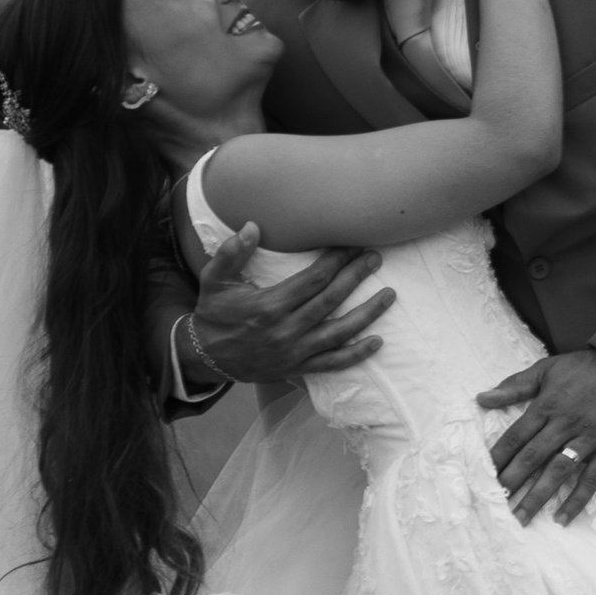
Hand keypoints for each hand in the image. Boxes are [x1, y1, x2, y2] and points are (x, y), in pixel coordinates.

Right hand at [188, 221, 392, 389]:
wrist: (205, 357)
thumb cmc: (213, 314)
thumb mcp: (213, 281)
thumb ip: (232, 253)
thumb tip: (253, 226)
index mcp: (269, 305)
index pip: (313, 279)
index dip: (336, 260)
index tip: (352, 244)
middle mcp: (286, 329)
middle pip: (331, 300)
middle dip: (356, 277)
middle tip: (375, 258)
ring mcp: (294, 351)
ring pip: (339, 332)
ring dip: (367, 313)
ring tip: (389, 295)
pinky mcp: (297, 368)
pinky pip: (332, 363)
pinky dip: (356, 355)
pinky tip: (377, 342)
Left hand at [476, 344, 595, 523]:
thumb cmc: (587, 368)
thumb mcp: (547, 369)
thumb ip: (515, 386)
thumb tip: (481, 398)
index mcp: (548, 405)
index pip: (516, 436)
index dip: (498, 457)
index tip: (480, 476)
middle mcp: (565, 424)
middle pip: (532, 457)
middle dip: (511, 481)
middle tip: (493, 503)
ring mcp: (589, 439)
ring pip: (558, 472)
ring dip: (537, 497)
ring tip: (519, 518)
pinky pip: (591, 480)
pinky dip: (577, 500)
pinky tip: (561, 518)